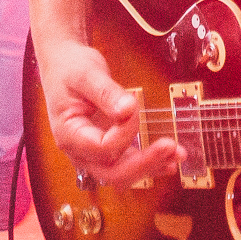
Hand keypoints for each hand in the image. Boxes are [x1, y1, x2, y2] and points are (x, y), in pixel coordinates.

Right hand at [35, 39, 180, 185]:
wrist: (63, 65)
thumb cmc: (69, 68)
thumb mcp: (86, 74)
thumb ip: (106, 93)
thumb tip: (128, 109)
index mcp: (69, 134)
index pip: (103, 148)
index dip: (125, 132)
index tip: (133, 106)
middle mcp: (79, 150)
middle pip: (112, 173)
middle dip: (143, 164)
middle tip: (169, 147)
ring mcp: (91, 152)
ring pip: (122, 173)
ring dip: (150, 166)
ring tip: (177, 154)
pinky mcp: (105, 148)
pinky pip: (126, 163)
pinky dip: (147, 162)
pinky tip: (168, 159)